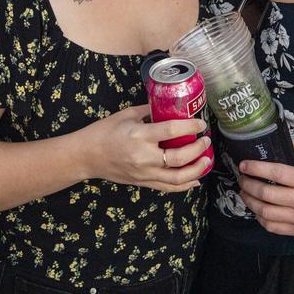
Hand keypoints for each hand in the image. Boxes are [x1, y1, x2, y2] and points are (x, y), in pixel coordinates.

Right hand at [81, 104, 211, 192]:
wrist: (86, 156)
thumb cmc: (104, 131)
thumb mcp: (127, 114)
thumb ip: (149, 110)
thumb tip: (169, 105)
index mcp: (139, 135)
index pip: (171, 131)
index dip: (190, 127)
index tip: (200, 124)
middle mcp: (143, 157)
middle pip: (178, 158)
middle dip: (197, 150)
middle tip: (206, 141)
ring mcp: (143, 173)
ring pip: (176, 178)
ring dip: (196, 170)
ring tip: (206, 161)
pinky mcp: (142, 183)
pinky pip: (167, 188)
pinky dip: (184, 185)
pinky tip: (195, 179)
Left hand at [238, 142, 293, 239]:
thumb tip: (277, 136)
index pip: (277, 173)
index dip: (257, 168)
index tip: (243, 165)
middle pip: (268, 194)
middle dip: (249, 186)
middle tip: (241, 179)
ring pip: (266, 213)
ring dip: (250, 202)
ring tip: (244, 193)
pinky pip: (272, 227)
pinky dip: (260, 218)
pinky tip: (256, 209)